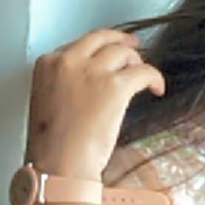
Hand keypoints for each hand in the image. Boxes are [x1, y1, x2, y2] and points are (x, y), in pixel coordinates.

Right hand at [26, 28, 165, 181]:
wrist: (60, 165)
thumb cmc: (52, 145)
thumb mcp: (46, 102)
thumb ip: (63, 84)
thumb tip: (89, 84)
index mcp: (47, 64)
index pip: (77, 45)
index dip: (96, 51)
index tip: (105, 56)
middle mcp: (68, 61)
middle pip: (101, 39)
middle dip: (120, 41)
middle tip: (134, 47)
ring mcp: (92, 71)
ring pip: (123, 52)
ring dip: (136, 62)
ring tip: (143, 76)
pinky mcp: (114, 85)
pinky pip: (143, 71)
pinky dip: (154, 77)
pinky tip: (157, 88)